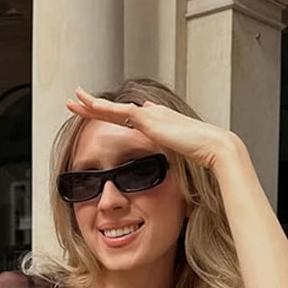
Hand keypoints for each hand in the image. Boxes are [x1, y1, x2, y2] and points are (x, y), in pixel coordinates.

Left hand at [65, 86, 240, 170]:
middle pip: (116, 109)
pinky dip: (103, 109)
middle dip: (95, 105)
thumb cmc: (204, 159)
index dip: (112, 116)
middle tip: (77, 100)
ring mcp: (150, 115)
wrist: (214, 148)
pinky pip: (119, 112)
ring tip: (74, 99)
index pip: (129, 118)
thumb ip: (171, 167)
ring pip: (113, 108)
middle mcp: (152, 115)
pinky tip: (88, 106)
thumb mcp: (180, 164)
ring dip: (92, 103)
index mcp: (158, 124)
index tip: (99, 114)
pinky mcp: (149, 120)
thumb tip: (171, 187)